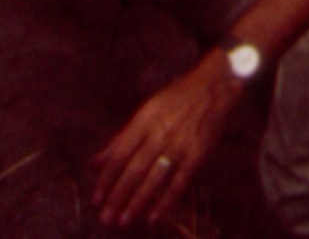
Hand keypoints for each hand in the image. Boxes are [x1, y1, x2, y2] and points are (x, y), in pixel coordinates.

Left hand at [92, 57, 237, 227]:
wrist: (214, 86)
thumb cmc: (176, 99)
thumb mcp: (147, 111)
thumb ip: (121, 138)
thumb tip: (94, 163)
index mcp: (145, 119)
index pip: (119, 154)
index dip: (106, 178)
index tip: (95, 199)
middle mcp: (160, 131)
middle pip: (134, 169)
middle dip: (118, 196)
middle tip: (105, 218)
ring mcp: (180, 143)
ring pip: (154, 178)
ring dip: (137, 202)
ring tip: (123, 221)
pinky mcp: (198, 153)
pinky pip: (180, 181)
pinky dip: (166, 201)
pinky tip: (154, 218)